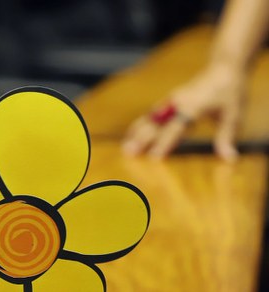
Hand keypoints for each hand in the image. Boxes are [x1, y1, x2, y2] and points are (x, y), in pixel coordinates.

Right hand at [123, 63, 246, 160]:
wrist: (223, 67)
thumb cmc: (230, 91)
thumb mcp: (234, 115)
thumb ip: (226, 138)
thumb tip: (230, 159)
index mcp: (194, 107)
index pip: (176, 128)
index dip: (165, 143)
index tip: (154, 158)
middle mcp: (178, 103)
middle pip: (156, 123)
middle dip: (141, 139)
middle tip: (128, 153)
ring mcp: (171, 101)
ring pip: (150, 118)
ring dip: (136, 133)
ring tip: (124, 147)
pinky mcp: (168, 100)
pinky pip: (151, 114)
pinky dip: (140, 125)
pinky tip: (131, 134)